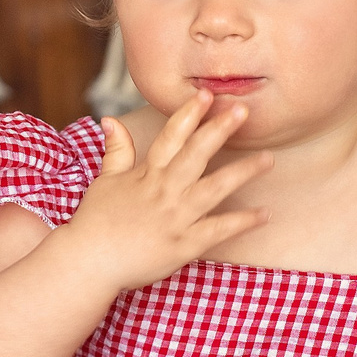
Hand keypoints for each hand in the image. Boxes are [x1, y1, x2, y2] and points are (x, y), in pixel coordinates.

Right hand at [57, 91, 272, 292]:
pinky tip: (265, 214)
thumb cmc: (95, 222)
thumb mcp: (104, 181)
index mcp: (147, 174)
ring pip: (214, 189)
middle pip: (196, 155)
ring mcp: (175, 218)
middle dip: (219, 130)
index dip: (189, 114)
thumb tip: (111, 119)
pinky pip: (218, 230)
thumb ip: (116, 150)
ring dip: (242, 173)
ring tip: (268, 159)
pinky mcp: (184, 245)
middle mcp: (164, 191)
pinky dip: (242, 222)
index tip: (207, 94)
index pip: (171, 137)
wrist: (89, 262)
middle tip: (243, 110)